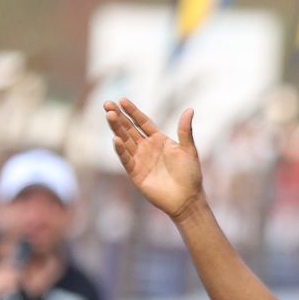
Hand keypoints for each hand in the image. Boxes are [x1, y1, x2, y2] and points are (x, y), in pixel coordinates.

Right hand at [104, 98, 203, 220]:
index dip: (132, 112)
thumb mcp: (188, 150)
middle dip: (118, 117)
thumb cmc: (190, 175)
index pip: (142, 122)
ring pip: (125, 140)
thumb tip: (190, 110)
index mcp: (159, 140)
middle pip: (129, 129)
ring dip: (117, 128)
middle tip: (107, 104)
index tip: (122, 100)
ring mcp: (140, 159)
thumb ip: (185, 131)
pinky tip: (116, 139)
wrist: (187, 199)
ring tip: (109, 115)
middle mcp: (147, 148)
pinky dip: (120, 150)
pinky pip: (126, 159)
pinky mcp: (135, 172)